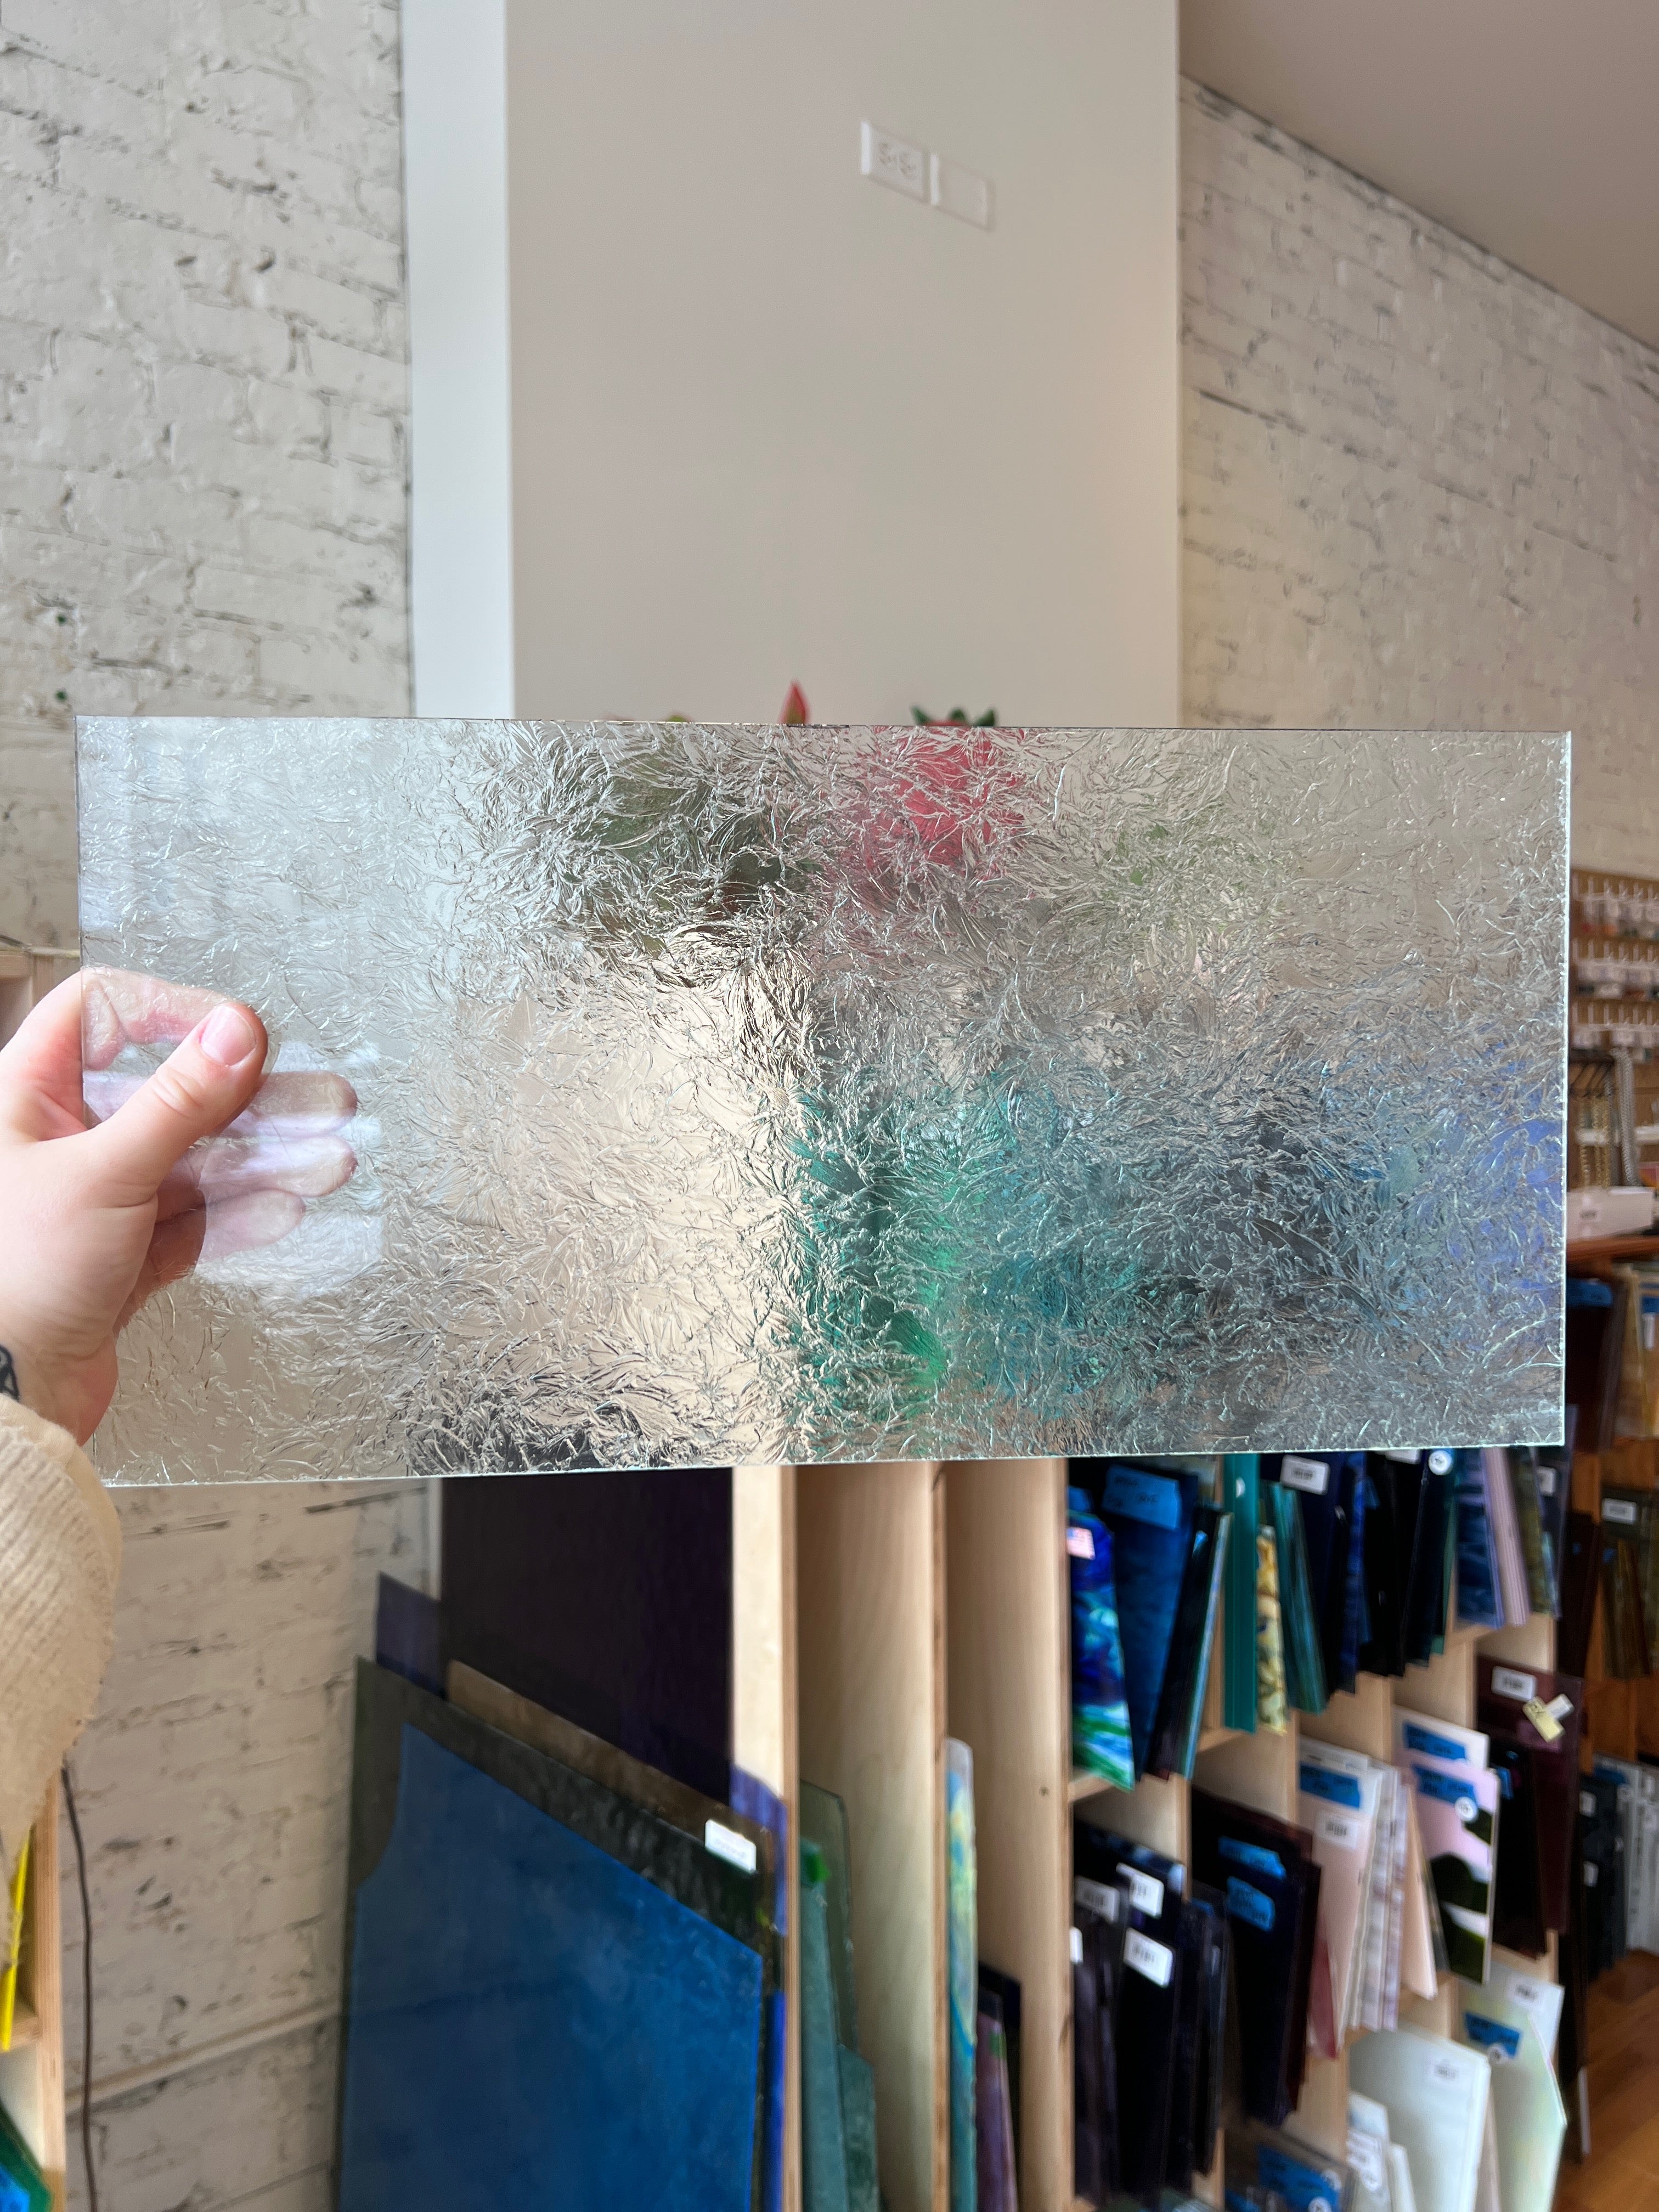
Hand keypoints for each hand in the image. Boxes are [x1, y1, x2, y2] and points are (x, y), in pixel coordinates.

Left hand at [0, 970, 356, 1442]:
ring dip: (262, 1160)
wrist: (7, 1394)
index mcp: (28, 1096)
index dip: (172, 1011)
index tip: (238, 1032)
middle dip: (249, 1097)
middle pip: (168, 1091)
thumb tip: (233, 1035)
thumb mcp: (105, 1172)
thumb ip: (178, 1101)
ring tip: (325, 1159)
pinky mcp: (123, 1252)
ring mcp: (96, 1196)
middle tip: (315, 1098)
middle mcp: (61, 1139)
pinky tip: (282, 1207)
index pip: (104, 1013)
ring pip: (192, 1159)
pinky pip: (194, 1219)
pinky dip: (238, 1213)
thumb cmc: (12, 1280)